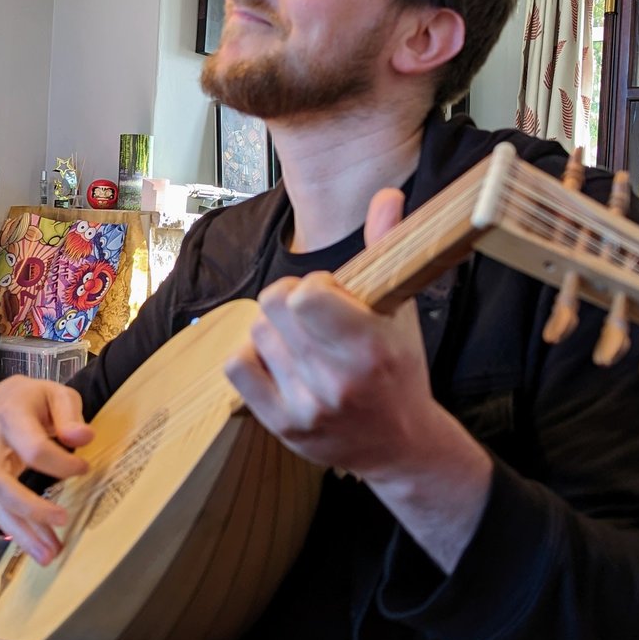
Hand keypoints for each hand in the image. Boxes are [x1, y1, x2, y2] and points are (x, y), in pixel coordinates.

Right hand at [0, 376, 93, 563]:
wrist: (5, 398)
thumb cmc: (34, 398)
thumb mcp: (57, 394)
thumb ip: (69, 415)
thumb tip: (83, 437)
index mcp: (7, 414)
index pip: (33, 447)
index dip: (61, 463)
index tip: (84, 468)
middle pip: (0, 482)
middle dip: (30, 507)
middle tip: (62, 521)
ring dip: (22, 531)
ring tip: (48, 554)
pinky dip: (18, 530)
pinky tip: (38, 545)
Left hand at [224, 188, 491, 571]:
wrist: (401, 445)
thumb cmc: (399, 370)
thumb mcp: (399, 311)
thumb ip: (386, 249)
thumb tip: (386, 195)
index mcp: (369, 346)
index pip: (304, 294)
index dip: (312, 285)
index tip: (330, 296)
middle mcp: (337, 379)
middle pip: (272, 306)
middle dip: (290, 301)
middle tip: (311, 316)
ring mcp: (307, 406)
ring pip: (257, 333)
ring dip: (275, 330)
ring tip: (303, 344)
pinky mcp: (282, 425)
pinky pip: (237, 366)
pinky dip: (252, 355)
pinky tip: (279, 360)